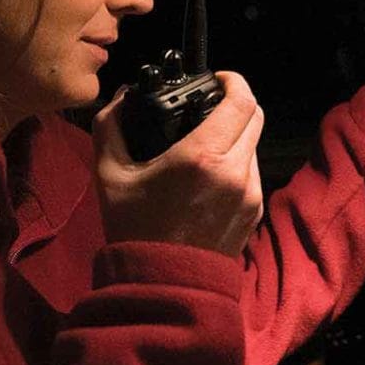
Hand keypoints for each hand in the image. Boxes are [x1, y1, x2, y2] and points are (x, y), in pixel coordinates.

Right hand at [92, 71, 263, 257]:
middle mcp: (235, 171)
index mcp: (202, 156)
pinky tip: (209, 173)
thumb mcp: (110, 174)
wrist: (163, 285)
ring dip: (236, 134)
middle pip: (255, 116)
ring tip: (205, 141)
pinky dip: (236, 161)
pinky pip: (252, 171)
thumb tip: (120, 98)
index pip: (240, 100)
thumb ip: (110, 126)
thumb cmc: (134, 229)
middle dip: (236, 102)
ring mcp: (250, 193)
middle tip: (209, 103)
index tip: (217, 78)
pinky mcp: (254, 212)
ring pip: (254, 144)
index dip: (233, 81)